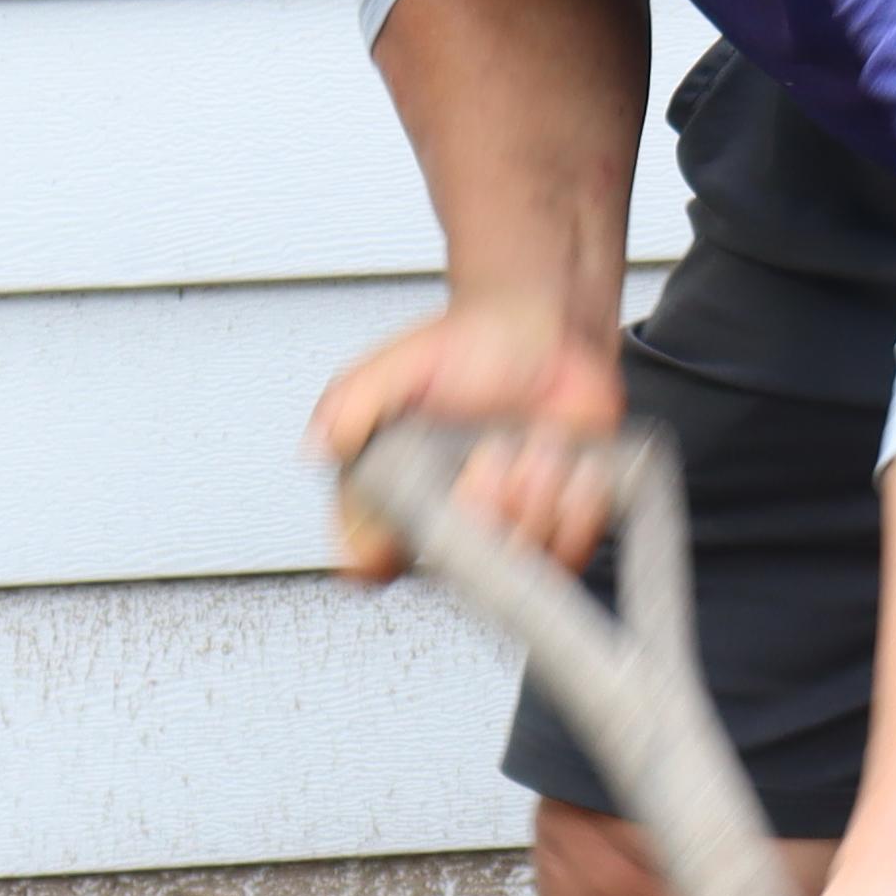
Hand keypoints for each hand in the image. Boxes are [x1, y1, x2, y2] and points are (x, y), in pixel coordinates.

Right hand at [311, 292, 629, 579]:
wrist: (547, 332)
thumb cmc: (472, 345)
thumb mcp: (402, 361)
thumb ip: (355, 401)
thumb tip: (320, 445)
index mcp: (392, 490)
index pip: (366, 559)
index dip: (381, 558)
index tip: (405, 529)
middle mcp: (444, 517)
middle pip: (454, 563)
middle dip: (481, 500)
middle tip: (491, 449)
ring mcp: (500, 527)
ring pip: (516, 556)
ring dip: (534, 491)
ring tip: (531, 441)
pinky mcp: (553, 528)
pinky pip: (567, 549)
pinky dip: (574, 501)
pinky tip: (565, 457)